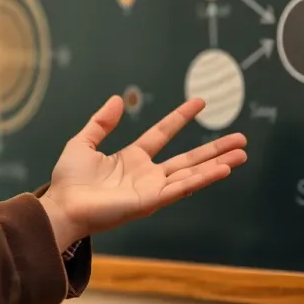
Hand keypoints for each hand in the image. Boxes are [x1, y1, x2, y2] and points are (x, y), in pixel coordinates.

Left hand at [38, 96, 246, 251]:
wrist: (62, 205)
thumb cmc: (69, 180)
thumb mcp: (83, 142)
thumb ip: (101, 122)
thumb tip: (117, 98)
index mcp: (132, 158)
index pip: (163, 134)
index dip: (180, 118)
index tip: (200, 102)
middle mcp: (147, 174)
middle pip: (188, 157)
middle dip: (214, 148)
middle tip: (241, 138)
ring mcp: (152, 189)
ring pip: (192, 173)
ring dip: (217, 164)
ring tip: (241, 154)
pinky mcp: (151, 202)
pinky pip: (181, 188)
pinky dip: (202, 179)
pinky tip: (221, 170)